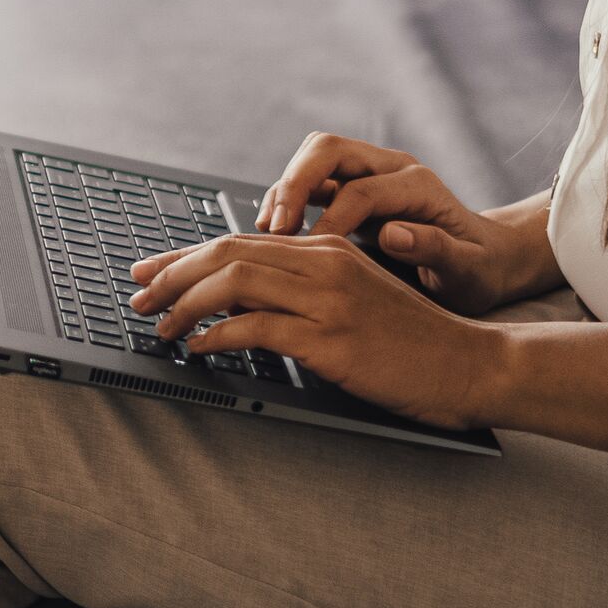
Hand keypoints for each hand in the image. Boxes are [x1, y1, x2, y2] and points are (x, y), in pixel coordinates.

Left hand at [124, 230, 509, 432]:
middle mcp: (323, 263)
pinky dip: (215, 337)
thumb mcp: (355, 296)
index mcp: (326, 249)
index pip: (237, 242)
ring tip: (159, 326)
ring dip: (183, 305)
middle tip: (137, 297)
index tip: (148, 272)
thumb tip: (241, 299)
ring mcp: (327, 300)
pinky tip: (197, 349)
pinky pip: (254, 328)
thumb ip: (305, 288)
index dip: (183, 256)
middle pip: (225, 254)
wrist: (470, 365)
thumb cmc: (411, 340)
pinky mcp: (331, 339)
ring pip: (233, 283)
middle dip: (171, 275)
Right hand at [250, 132, 554, 316]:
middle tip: (273, 228)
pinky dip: (287, 199)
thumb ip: (437, 250)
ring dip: (285, 188)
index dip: (330, 220)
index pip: (360, 190)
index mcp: (418, 185)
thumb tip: (394, 235)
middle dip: (294, 184)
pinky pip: (310, 181)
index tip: (311, 255)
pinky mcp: (352, 190)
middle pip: (327, 150)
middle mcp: (390, 169)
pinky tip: (274, 232)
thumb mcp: (470, 271)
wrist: (488, 261)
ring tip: (266, 230)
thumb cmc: (480, 271)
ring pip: (313, 158)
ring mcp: (369, 175)